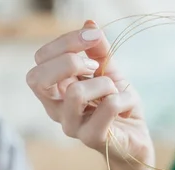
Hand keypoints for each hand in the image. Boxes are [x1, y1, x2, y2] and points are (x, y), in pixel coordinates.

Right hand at [26, 20, 154, 167]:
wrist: (136, 138)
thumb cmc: (117, 104)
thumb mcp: (109, 69)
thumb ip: (98, 49)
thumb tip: (89, 25)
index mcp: (54, 90)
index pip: (40, 59)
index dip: (65, 42)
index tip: (92, 38)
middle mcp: (55, 109)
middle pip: (38, 78)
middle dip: (70, 61)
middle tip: (95, 66)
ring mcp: (71, 126)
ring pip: (75, 94)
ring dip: (103, 83)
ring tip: (113, 90)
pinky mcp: (92, 138)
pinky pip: (107, 107)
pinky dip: (122, 98)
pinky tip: (125, 106)